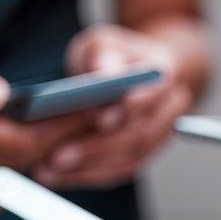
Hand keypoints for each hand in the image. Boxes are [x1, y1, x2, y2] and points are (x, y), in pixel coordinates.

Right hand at [0, 24, 89, 174]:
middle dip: (69, 134)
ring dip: (60, 139)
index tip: (90, 109)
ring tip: (93, 114)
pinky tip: (62, 122)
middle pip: (30, 154)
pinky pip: (12, 155)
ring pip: (25, 158)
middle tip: (106, 110)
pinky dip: (41, 141)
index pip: (20, 139)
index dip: (59, 127)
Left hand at [34, 24, 194, 189]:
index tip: (97, 119)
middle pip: (140, 135)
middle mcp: (170, 106)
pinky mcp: (145, 152)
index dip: (125, 110)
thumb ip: (103, 56)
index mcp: (165, 73)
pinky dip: (90, 175)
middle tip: (58, 157)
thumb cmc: (115, 55)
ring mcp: (161, 133)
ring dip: (90, 168)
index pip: (150, 95)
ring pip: (131, 158)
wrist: (139, 70)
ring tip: (49, 170)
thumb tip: (104, 77)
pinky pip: (122, 170)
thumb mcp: (103, 43)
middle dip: (98, 148)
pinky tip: (59, 176)